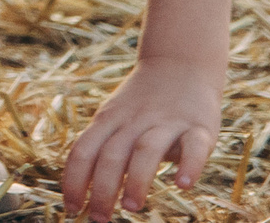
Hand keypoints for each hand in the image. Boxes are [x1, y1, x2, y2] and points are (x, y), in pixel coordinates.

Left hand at [58, 57, 220, 218]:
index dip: (74, 181)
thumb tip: (87, 192)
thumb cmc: (141, 103)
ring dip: (137, 180)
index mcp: (108, 121)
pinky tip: (182, 184)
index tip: (70, 209)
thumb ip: (103, 149)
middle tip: (98, 219)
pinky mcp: (199, 126)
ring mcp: (166, 122)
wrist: (180, 63)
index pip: (83, 151)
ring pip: (146, 150)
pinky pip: (193, 146)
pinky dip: (188, 165)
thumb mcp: (114, 119)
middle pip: (111, 155)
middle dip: (102, 189)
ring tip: (131, 207)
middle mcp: (133, 122)